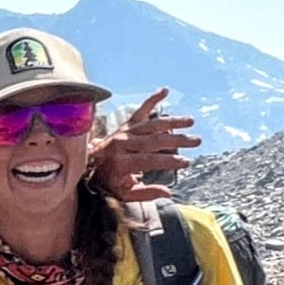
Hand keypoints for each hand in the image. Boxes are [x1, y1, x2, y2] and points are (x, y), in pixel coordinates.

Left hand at [90, 88, 199, 202]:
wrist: (87, 165)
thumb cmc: (108, 182)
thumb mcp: (123, 194)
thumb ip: (145, 193)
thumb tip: (168, 192)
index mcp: (121, 163)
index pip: (150, 160)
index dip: (169, 161)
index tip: (186, 162)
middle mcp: (122, 144)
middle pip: (154, 140)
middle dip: (177, 140)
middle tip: (196, 141)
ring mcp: (123, 132)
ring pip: (152, 125)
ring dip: (172, 121)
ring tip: (190, 121)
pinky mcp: (125, 125)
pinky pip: (140, 110)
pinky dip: (152, 99)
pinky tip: (165, 91)